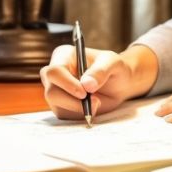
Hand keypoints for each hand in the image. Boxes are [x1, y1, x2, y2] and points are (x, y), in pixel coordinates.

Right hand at [40, 44, 157, 119]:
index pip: (54, 71)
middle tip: (96, 102)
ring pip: (58, 106)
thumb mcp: (113, 63)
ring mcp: (55, 90)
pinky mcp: (60, 105)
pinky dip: (80, 114)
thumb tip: (86, 85)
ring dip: (80, 109)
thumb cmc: (114, 67)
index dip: (67, 84)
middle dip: (74, 102)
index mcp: (64, 56)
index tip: (84, 92)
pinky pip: (65, 116)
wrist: (119, 83)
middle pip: (52, 92)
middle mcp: (55, 73)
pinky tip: (92, 106)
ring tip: (98, 102)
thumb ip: (101, 70)